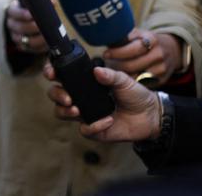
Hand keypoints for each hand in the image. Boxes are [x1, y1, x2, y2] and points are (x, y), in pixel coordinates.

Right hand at [5, 0, 46, 52]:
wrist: (22, 21)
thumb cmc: (29, 10)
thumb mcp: (31, 4)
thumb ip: (41, 3)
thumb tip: (53, 2)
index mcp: (12, 11)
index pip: (14, 12)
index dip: (22, 14)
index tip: (31, 14)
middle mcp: (11, 24)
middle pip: (19, 27)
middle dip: (32, 27)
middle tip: (43, 26)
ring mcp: (15, 36)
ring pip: (24, 40)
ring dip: (37, 39)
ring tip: (47, 37)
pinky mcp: (21, 46)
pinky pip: (30, 49)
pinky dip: (40, 47)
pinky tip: (48, 44)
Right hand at [43, 64, 161, 141]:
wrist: (149, 116)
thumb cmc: (135, 95)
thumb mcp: (124, 81)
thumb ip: (111, 75)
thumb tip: (96, 71)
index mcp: (84, 82)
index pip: (62, 75)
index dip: (52, 72)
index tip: (51, 73)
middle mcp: (80, 97)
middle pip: (55, 94)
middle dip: (56, 95)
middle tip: (67, 98)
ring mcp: (84, 113)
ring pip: (61, 113)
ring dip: (64, 111)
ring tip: (76, 109)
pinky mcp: (92, 129)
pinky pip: (84, 129)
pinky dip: (93, 126)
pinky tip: (107, 120)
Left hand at [103, 29, 182, 83]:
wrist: (170, 50)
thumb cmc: (145, 41)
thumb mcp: (136, 34)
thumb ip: (122, 36)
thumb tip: (105, 39)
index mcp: (152, 39)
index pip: (132, 49)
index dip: (117, 53)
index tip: (106, 54)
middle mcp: (158, 54)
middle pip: (131, 65)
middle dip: (117, 65)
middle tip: (108, 63)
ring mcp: (161, 68)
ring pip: (135, 77)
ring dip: (123, 75)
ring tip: (117, 69)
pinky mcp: (162, 80)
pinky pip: (141, 84)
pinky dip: (132, 80)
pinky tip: (128, 75)